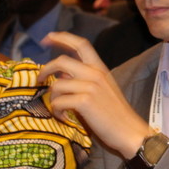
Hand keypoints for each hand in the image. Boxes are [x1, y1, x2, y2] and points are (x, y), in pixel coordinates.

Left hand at [37, 32, 149, 158]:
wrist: (128, 131)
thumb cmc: (116, 113)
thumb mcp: (103, 89)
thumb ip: (84, 78)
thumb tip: (63, 73)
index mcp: (100, 69)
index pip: (81, 44)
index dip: (62, 38)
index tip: (48, 38)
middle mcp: (95, 74)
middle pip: (62, 61)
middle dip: (45, 69)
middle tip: (39, 79)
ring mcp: (90, 87)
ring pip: (57, 85)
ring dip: (53, 99)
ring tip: (60, 110)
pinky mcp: (84, 102)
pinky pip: (58, 102)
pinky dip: (57, 111)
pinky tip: (64, 118)